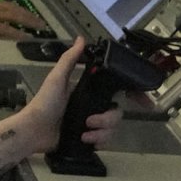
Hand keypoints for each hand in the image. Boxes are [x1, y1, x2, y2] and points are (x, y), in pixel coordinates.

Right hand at [0, 0, 42, 39]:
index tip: (29, 16)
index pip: (4, 4)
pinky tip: (24, 37)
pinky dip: (15, 32)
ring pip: (10, 16)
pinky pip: (2, 29)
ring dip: (25, 22)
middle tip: (41, 23)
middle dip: (28, 15)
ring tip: (37, 29)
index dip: (19, 9)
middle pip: (11, 8)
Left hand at [18, 38, 124, 152]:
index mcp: (87, 91)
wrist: (34, 131)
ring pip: (112, 128)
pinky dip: (98, 141)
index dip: (133, 95)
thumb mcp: (56, 79)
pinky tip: (86, 140)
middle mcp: (92, 106)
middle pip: (116, 112)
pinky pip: (105, 140)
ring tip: (85, 133)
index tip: (145, 102)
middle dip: (108, 119)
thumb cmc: (45, 103)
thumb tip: (81, 39)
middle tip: (91, 121)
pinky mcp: (89, 138)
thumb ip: (69, 60)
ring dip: (101, 131)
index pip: (114, 90)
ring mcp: (92, 123)